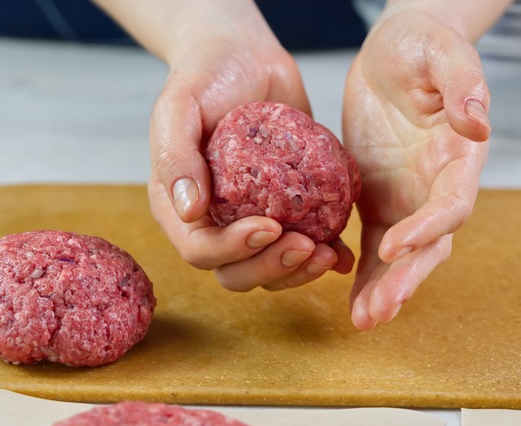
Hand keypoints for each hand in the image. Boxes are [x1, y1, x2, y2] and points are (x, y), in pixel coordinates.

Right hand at [147, 3, 354, 290]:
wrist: (244, 57)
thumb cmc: (204, 77)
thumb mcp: (179, 106)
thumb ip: (176, 154)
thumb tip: (190, 211)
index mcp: (181, 206)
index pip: (201, 249)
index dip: (233, 249)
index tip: (269, 226)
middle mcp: (216, 221)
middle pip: (238, 272)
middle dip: (272, 268)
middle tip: (306, 247)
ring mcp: (254, 218)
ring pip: (272, 269)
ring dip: (299, 271)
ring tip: (329, 253)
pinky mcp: (289, 208)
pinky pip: (304, 245)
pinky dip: (325, 255)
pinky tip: (344, 254)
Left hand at [342, 8, 490, 328]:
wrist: (396, 49)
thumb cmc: (422, 45)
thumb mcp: (441, 51)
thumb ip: (463, 82)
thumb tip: (478, 123)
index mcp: (458, 155)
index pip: (450, 203)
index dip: (428, 227)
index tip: (396, 246)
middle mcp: (437, 185)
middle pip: (431, 245)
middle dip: (406, 279)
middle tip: (378, 311)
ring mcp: (407, 196)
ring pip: (401, 255)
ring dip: (384, 288)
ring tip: (362, 320)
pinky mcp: (378, 198)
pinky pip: (373, 243)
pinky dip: (364, 272)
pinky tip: (349, 298)